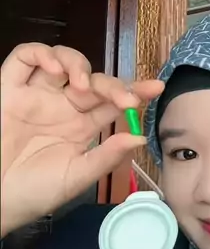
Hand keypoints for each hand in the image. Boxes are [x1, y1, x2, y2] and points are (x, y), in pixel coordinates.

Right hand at [0, 43, 163, 235]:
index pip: (112, 102)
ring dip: (78, 64)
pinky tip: (54, 70)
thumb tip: (140, 137)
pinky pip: (23, 58)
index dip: (134, 91)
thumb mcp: (75, 178)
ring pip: (63, 61)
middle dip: (111, 84)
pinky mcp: (9, 89)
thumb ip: (106, 157)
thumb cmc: (33, 194)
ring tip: (82, 84)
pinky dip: (41, 54)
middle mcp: (62, 106)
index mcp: (81, 127)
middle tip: (122, 100)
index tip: (155, 88)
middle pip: (93, 80)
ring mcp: (36, 95)